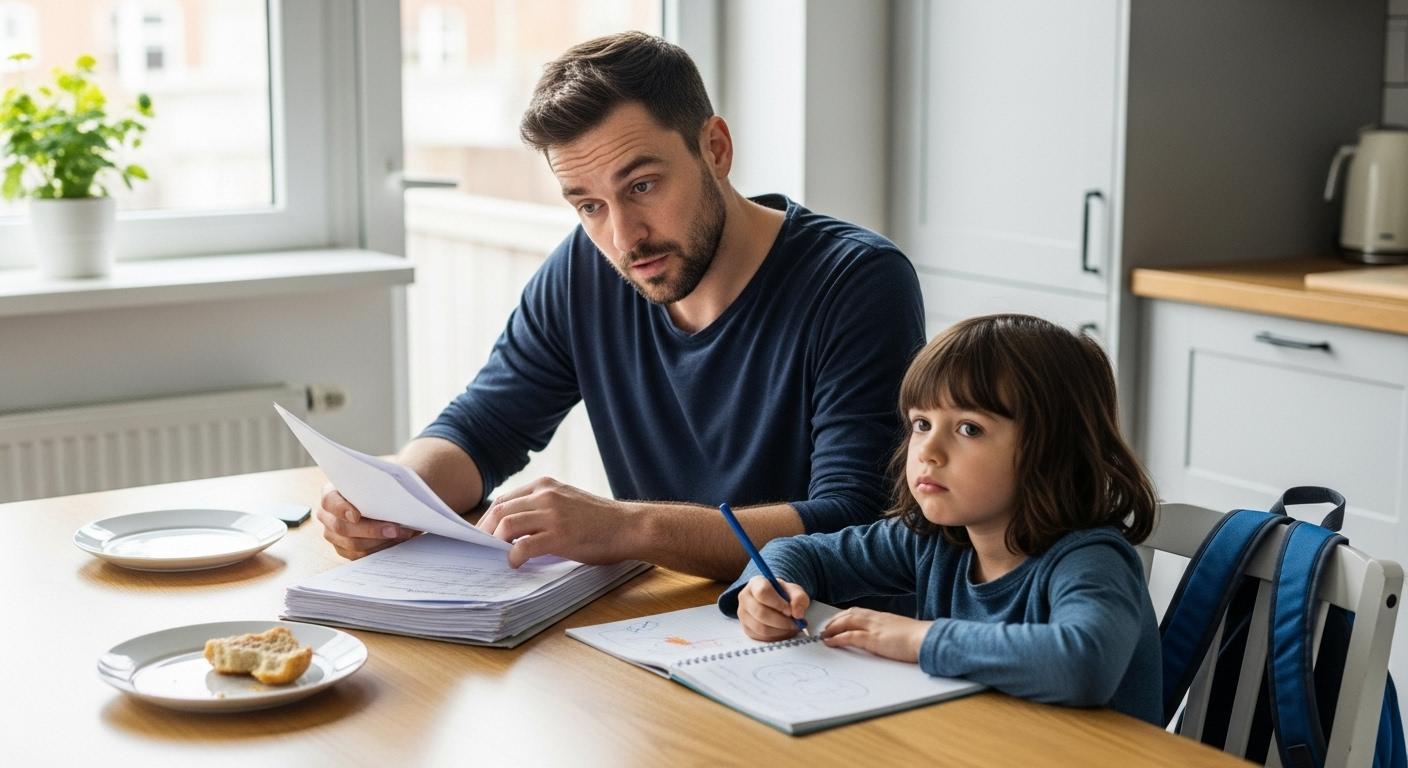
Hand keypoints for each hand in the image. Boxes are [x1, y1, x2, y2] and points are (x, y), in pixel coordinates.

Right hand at [316, 482, 416, 558]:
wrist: (379, 501)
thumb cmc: (377, 488)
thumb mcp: (376, 481)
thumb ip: (378, 485)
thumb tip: (393, 489)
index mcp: (331, 494)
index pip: (329, 501)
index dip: (341, 509)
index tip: (356, 516)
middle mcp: (327, 515)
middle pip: (342, 527)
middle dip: (371, 530)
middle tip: (395, 530)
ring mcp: (333, 534)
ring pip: (352, 544)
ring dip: (379, 541)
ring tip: (402, 535)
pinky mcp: (343, 549)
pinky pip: (359, 555)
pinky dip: (379, 549)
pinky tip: (395, 542)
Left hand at [475, 477, 632, 567]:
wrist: (629, 526)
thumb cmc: (600, 520)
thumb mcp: (566, 502)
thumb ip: (542, 508)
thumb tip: (513, 529)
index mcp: (545, 485)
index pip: (504, 499)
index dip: (488, 519)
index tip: (484, 535)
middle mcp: (546, 494)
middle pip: (499, 510)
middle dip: (486, 531)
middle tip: (483, 549)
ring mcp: (552, 514)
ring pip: (506, 524)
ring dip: (496, 543)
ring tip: (499, 556)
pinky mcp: (560, 535)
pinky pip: (523, 546)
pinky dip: (513, 557)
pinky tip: (516, 564)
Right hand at [737, 576, 809, 641]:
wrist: (776, 602)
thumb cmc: (783, 595)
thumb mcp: (794, 591)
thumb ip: (799, 598)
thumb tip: (797, 613)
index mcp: (756, 583)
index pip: (762, 592)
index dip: (778, 603)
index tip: (790, 610)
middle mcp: (745, 597)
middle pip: (761, 613)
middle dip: (782, 621)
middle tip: (795, 622)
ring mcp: (743, 614)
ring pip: (761, 628)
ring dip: (780, 630)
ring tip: (791, 627)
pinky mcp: (746, 628)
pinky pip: (761, 637)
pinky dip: (776, 637)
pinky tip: (784, 631)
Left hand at [820, 607, 930, 662]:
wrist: (928, 639)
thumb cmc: (919, 639)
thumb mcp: (901, 632)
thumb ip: (891, 633)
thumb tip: (886, 640)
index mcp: (883, 617)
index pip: (858, 612)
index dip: (844, 616)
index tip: (836, 622)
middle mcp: (876, 618)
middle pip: (849, 615)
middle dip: (834, 621)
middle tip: (824, 628)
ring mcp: (874, 627)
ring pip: (846, 622)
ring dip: (832, 628)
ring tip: (823, 635)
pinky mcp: (873, 639)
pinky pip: (850, 636)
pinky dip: (837, 638)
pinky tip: (830, 642)